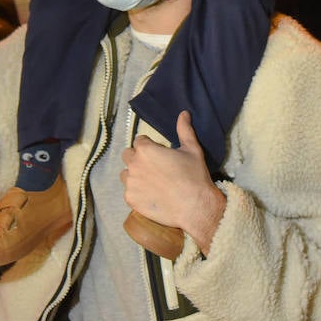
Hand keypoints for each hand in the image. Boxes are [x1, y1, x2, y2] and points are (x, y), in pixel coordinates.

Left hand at [120, 112, 226, 254]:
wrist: (195, 207)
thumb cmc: (194, 176)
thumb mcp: (192, 149)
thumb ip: (184, 130)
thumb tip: (183, 113)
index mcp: (145, 149)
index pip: (139, 141)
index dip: (150, 147)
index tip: (160, 155)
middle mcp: (133, 164)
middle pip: (128, 155)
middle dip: (138, 158)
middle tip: (154, 168)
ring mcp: (130, 183)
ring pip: (126, 174)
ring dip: (135, 175)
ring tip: (152, 183)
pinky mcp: (130, 199)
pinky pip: (128, 192)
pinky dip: (137, 192)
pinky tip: (151, 196)